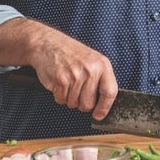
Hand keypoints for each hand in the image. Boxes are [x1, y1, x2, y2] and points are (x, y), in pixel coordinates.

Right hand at [0, 17, 117, 120]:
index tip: (99, 115)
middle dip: (82, 103)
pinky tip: (59, 82)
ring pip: (74, 104)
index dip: (105, 108)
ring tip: (68, 82)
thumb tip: (104, 104)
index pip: (110, 92)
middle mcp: (91, 70)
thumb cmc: (72, 54)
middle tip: (77, 91)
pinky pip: (61, 100)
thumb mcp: (93, 61)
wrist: (49, 44)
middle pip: (88, 104)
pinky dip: (59, 95)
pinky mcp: (61, 81)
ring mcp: (76, 76)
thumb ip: (100, 79)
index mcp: (103, 65)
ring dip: (69, 98)